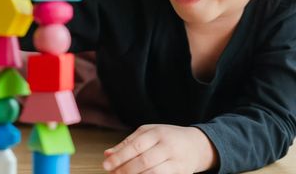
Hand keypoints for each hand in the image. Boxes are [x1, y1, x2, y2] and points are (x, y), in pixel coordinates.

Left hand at [102, 124, 217, 173]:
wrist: (196, 145)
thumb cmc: (166, 137)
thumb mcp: (148, 133)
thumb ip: (128, 143)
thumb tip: (107, 154)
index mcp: (157, 132)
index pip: (136, 145)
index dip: (120, 156)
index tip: (106, 165)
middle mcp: (167, 145)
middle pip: (144, 160)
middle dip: (126, 170)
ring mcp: (176, 160)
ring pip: (154, 172)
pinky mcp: (182, 173)